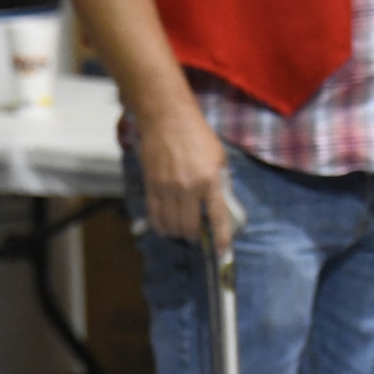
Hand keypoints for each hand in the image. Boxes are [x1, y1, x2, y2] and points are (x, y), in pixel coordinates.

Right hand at [137, 104, 233, 252]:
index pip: (218, 218)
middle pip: (189, 228)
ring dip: (177, 233)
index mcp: (211, 180)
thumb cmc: (197, 136)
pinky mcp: (152, 186)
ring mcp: (168, 188)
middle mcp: (189, 188)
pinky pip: (155, 216)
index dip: (221, 240)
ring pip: (171, 226)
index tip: (222, 254)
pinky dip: (161, 226)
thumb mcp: (219, 158)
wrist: (167, 118)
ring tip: (181, 229)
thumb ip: (221, 184)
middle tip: (196, 234)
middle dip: (194, 237)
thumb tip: (222, 210)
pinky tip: (165, 226)